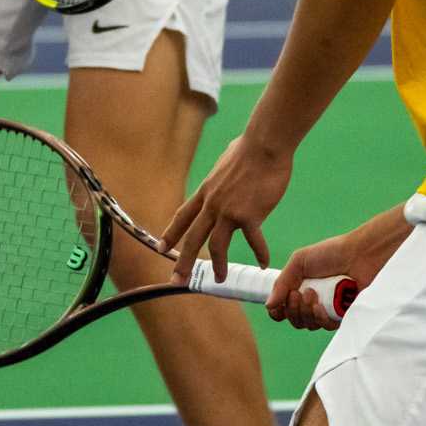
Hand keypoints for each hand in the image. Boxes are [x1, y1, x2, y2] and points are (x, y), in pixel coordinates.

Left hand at [162, 133, 293, 282]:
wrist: (263, 144)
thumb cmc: (249, 148)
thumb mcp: (224, 162)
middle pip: (193, 238)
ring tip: (219, 279)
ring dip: (218, 265)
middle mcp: (213, 204)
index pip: (183, 216)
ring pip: (217, 245)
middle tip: (177, 280)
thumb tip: (226, 169)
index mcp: (206, 191)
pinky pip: (254, 241)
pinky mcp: (249, 215)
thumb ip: (222, 174)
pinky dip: (260, 254)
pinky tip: (263, 263)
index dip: (171, 233)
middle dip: (183, 262)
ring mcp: (229, 211)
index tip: (161, 248)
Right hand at [265, 206, 411, 330]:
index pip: (282, 309)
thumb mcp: (300, 261)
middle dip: (292, 309)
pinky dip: (319, 318)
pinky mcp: (341, 316)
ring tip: (312, 293)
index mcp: (300, 287)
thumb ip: (282, 282)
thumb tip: (269, 305)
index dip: (277, 311)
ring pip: (307, 325)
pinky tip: (320, 306)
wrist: (360, 255)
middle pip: (293, 319)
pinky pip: (325, 326)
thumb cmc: (332, 253)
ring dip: (305, 312)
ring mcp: (327, 310)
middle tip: (299, 293)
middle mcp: (312, 301)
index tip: (277, 304)